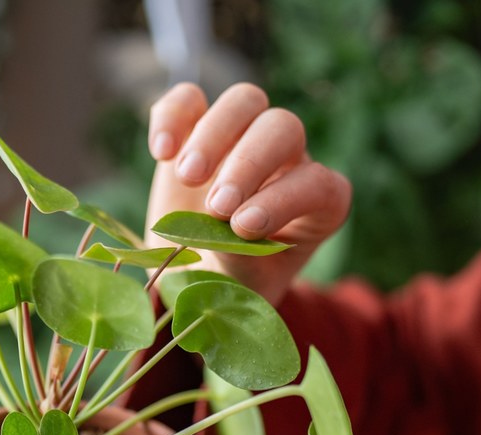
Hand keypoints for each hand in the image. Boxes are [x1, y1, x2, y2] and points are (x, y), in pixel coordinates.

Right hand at [145, 83, 351, 304]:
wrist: (192, 278)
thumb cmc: (230, 286)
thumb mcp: (243, 289)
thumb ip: (244, 261)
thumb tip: (228, 227)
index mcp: (318, 203)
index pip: (317, 184)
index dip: (284, 200)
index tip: (242, 228)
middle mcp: (288, 161)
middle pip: (283, 128)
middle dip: (250, 163)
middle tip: (216, 207)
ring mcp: (242, 138)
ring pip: (245, 101)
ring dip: (215, 133)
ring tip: (186, 177)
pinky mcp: (196, 129)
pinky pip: (190, 99)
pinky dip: (173, 116)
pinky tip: (161, 153)